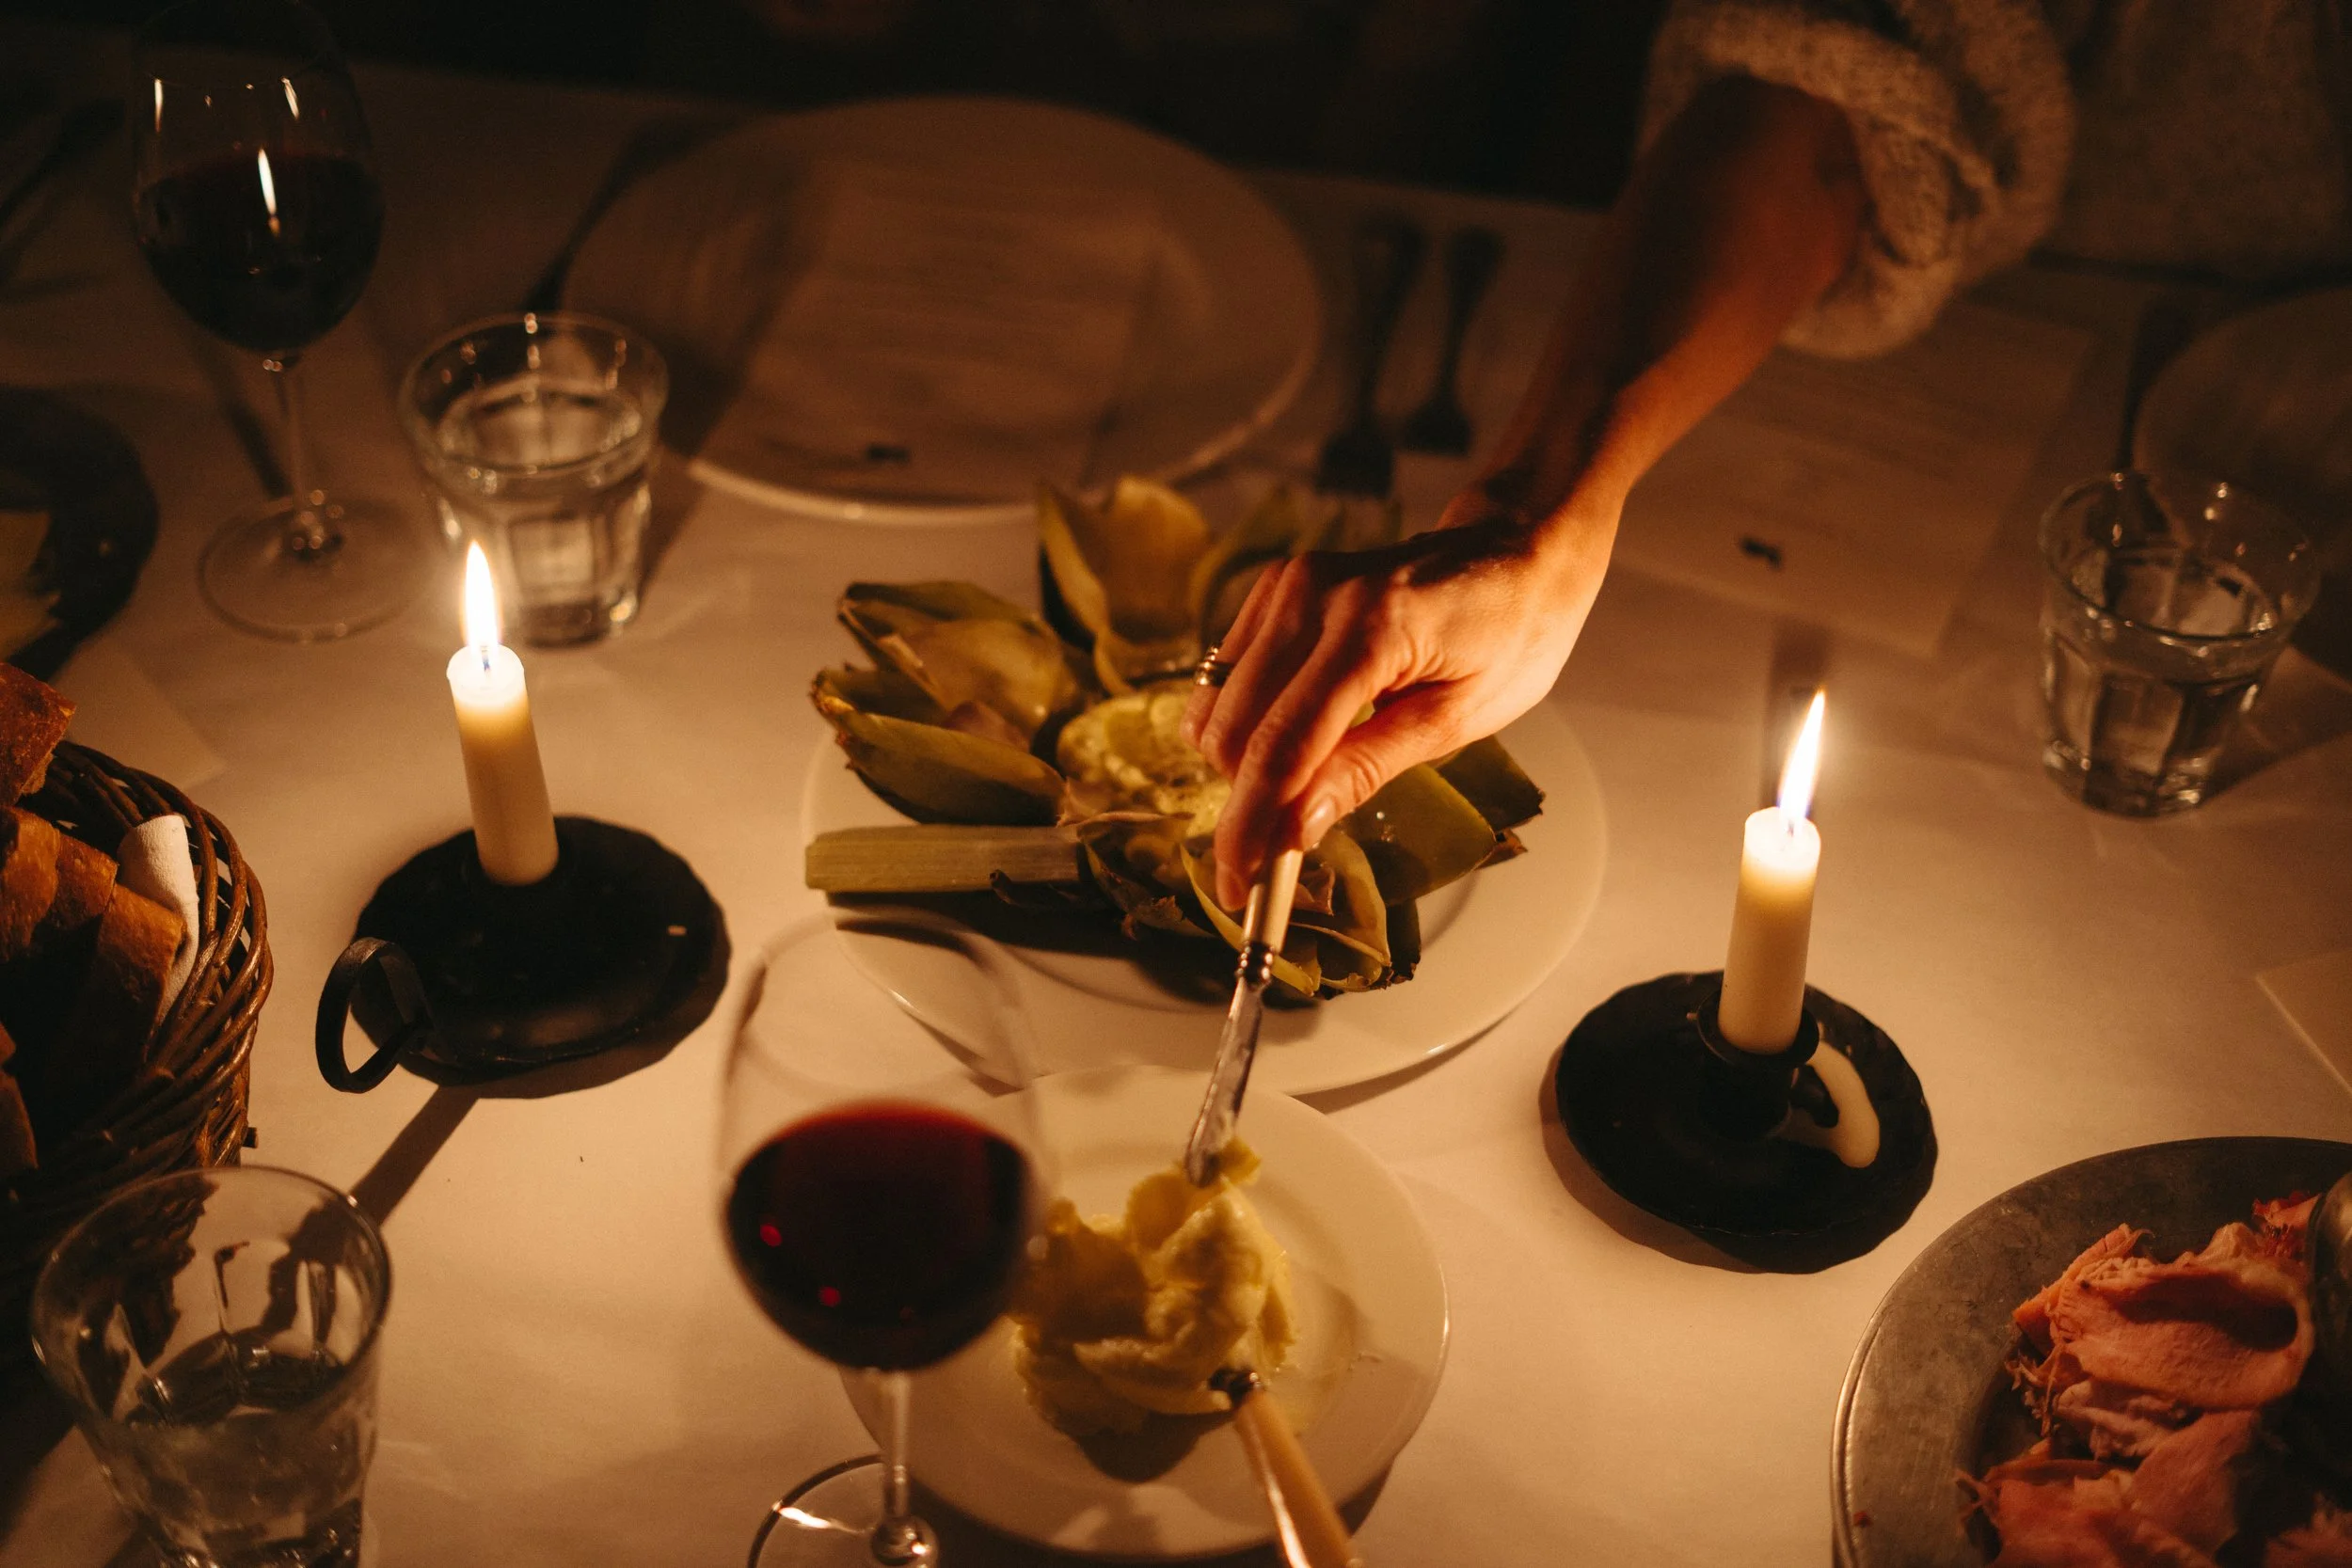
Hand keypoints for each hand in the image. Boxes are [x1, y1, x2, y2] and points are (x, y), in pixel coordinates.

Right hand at [1182, 492, 1615, 908]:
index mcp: (1372, 631)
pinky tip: (1292, 738)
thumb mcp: (1456, 719)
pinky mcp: (1277, 585)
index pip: (1281, 748)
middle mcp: (1313, 597)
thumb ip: (1366, 768)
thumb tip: (1291, 830)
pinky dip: (1244, 720)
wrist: (1518, 550)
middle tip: (1269, 858)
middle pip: (1232, 729)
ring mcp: (1288, 584)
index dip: (1249, 827)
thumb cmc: (1510, 636)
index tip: (1239, 888)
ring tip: (1289, 795)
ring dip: (1239, 764)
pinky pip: (1227, 672)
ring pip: (1216, 703)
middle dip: (1241, 804)